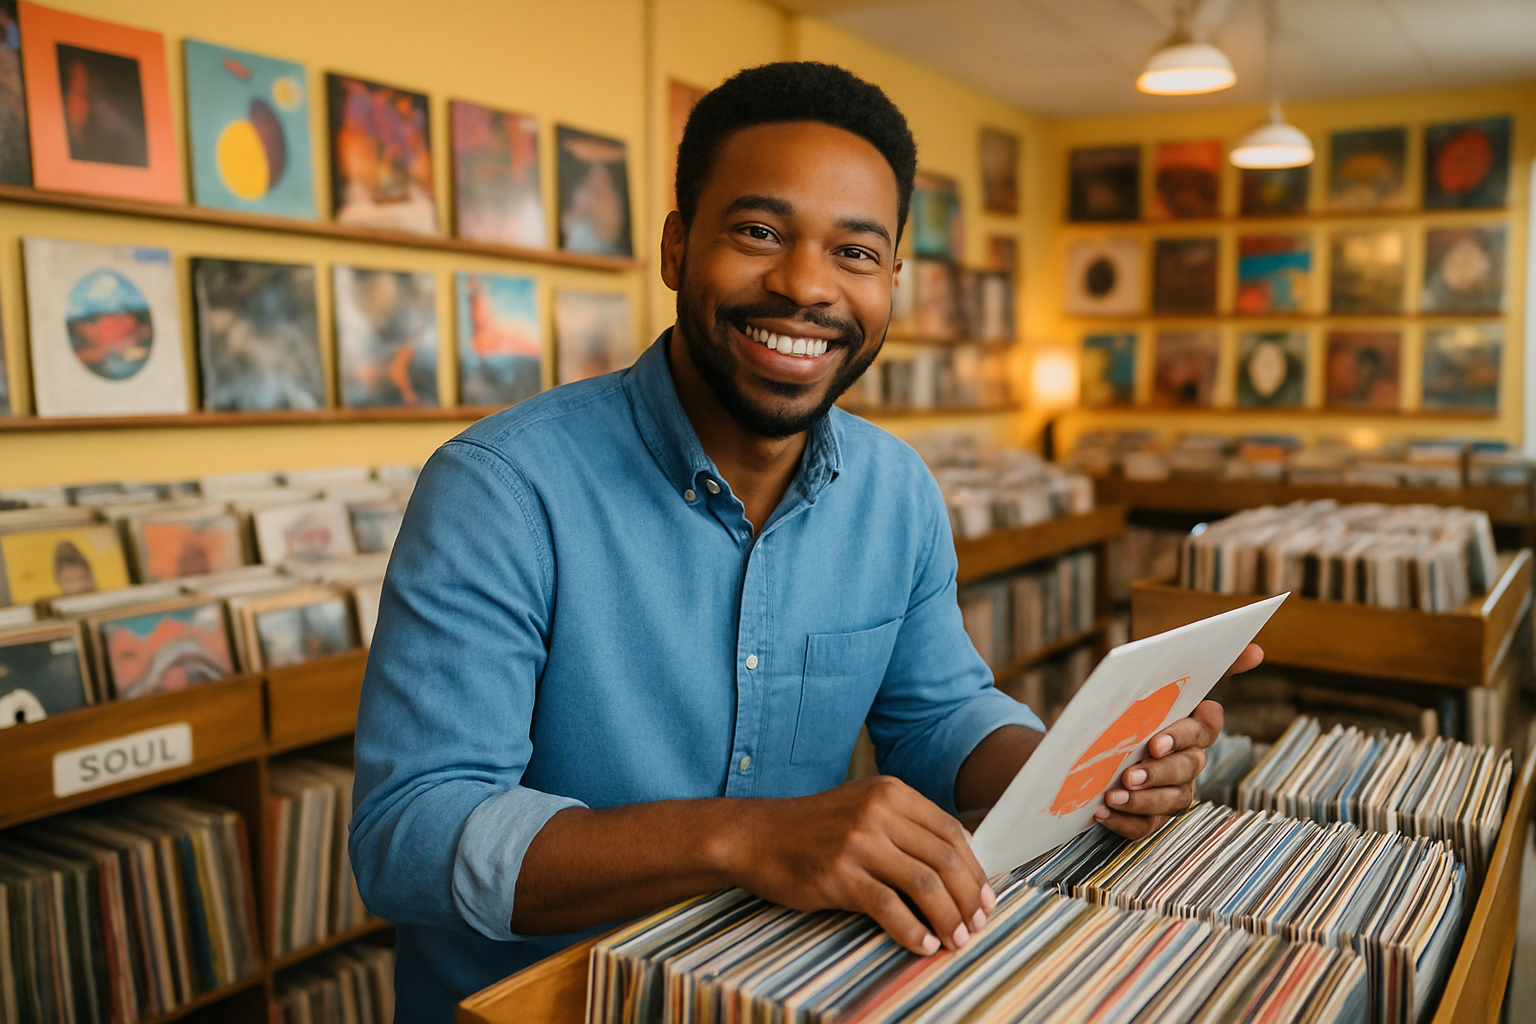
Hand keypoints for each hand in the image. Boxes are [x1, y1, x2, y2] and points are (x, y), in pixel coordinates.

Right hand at [722, 776, 993, 956]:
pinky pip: (889, 908)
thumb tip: (960, 867)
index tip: (985, 899)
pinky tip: (921, 944)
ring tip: (954, 940)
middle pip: (944, 859)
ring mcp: (858, 841)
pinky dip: (912, 931)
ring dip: (948, 918)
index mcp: (891, 792)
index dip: (975, 870)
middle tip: (976, 926)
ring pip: (924, 884)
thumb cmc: (815, 829)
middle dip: (968, 899)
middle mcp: (878, 811)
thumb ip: (907, 827)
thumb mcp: (864, 808)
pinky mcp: (839, 874)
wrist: (756, 837)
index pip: (951, 832)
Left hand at [1093, 642, 1261, 839]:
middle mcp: (1190, 762)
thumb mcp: (1149, 681)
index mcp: (1193, 728)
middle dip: (1159, 772)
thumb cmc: (1129, 710)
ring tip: (1113, 795)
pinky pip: (1147, 827)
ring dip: (1143, 801)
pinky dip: (1125, 822)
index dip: (1183, 736)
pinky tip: (1102, 812)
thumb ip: (1196, 665)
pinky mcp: (1152, 816)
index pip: (1205, 730)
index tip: (1156, 740)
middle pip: (1187, 768)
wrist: (1091, 744)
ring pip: (1173, 801)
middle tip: (1129, 773)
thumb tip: (1256, 651)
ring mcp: (1173, 791)